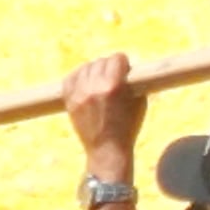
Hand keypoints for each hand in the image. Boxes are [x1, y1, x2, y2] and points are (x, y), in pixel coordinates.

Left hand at [61, 50, 144, 173]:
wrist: (107, 150)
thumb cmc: (128, 126)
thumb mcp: (139, 102)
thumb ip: (133, 81)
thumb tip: (127, 67)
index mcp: (113, 87)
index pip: (117, 58)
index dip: (123, 63)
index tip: (125, 68)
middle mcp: (94, 88)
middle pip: (101, 61)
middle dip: (110, 67)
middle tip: (113, 76)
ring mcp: (79, 94)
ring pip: (85, 67)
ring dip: (94, 71)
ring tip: (100, 80)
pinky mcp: (69, 101)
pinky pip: (70, 78)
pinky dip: (78, 77)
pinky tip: (85, 82)